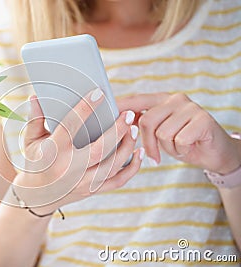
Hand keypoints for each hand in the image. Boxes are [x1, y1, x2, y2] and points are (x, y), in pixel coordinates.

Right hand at [13, 89, 143, 211]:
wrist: (36, 196)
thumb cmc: (35, 162)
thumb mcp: (30, 140)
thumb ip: (35, 118)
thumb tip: (36, 97)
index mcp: (53, 151)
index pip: (71, 125)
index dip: (85, 108)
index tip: (99, 94)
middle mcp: (70, 168)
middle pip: (100, 149)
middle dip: (118, 130)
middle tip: (129, 114)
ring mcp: (82, 182)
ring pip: (112, 166)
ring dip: (127, 147)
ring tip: (134, 129)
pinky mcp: (92, 190)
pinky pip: (117, 181)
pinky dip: (132, 168)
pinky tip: (139, 152)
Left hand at [117, 93, 240, 174]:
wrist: (214, 153)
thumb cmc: (182, 142)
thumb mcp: (159, 133)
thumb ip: (143, 124)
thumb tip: (120, 124)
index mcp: (161, 100)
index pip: (136, 100)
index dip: (121, 106)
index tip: (107, 112)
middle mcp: (175, 99)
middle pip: (147, 120)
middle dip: (148, 143)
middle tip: (154, 156)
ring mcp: (190, 107)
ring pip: (163, 133)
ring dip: (168, 148)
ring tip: (179, 146)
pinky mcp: (203, 119)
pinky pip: (179, 140)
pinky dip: (181, 151)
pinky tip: (189, 147)